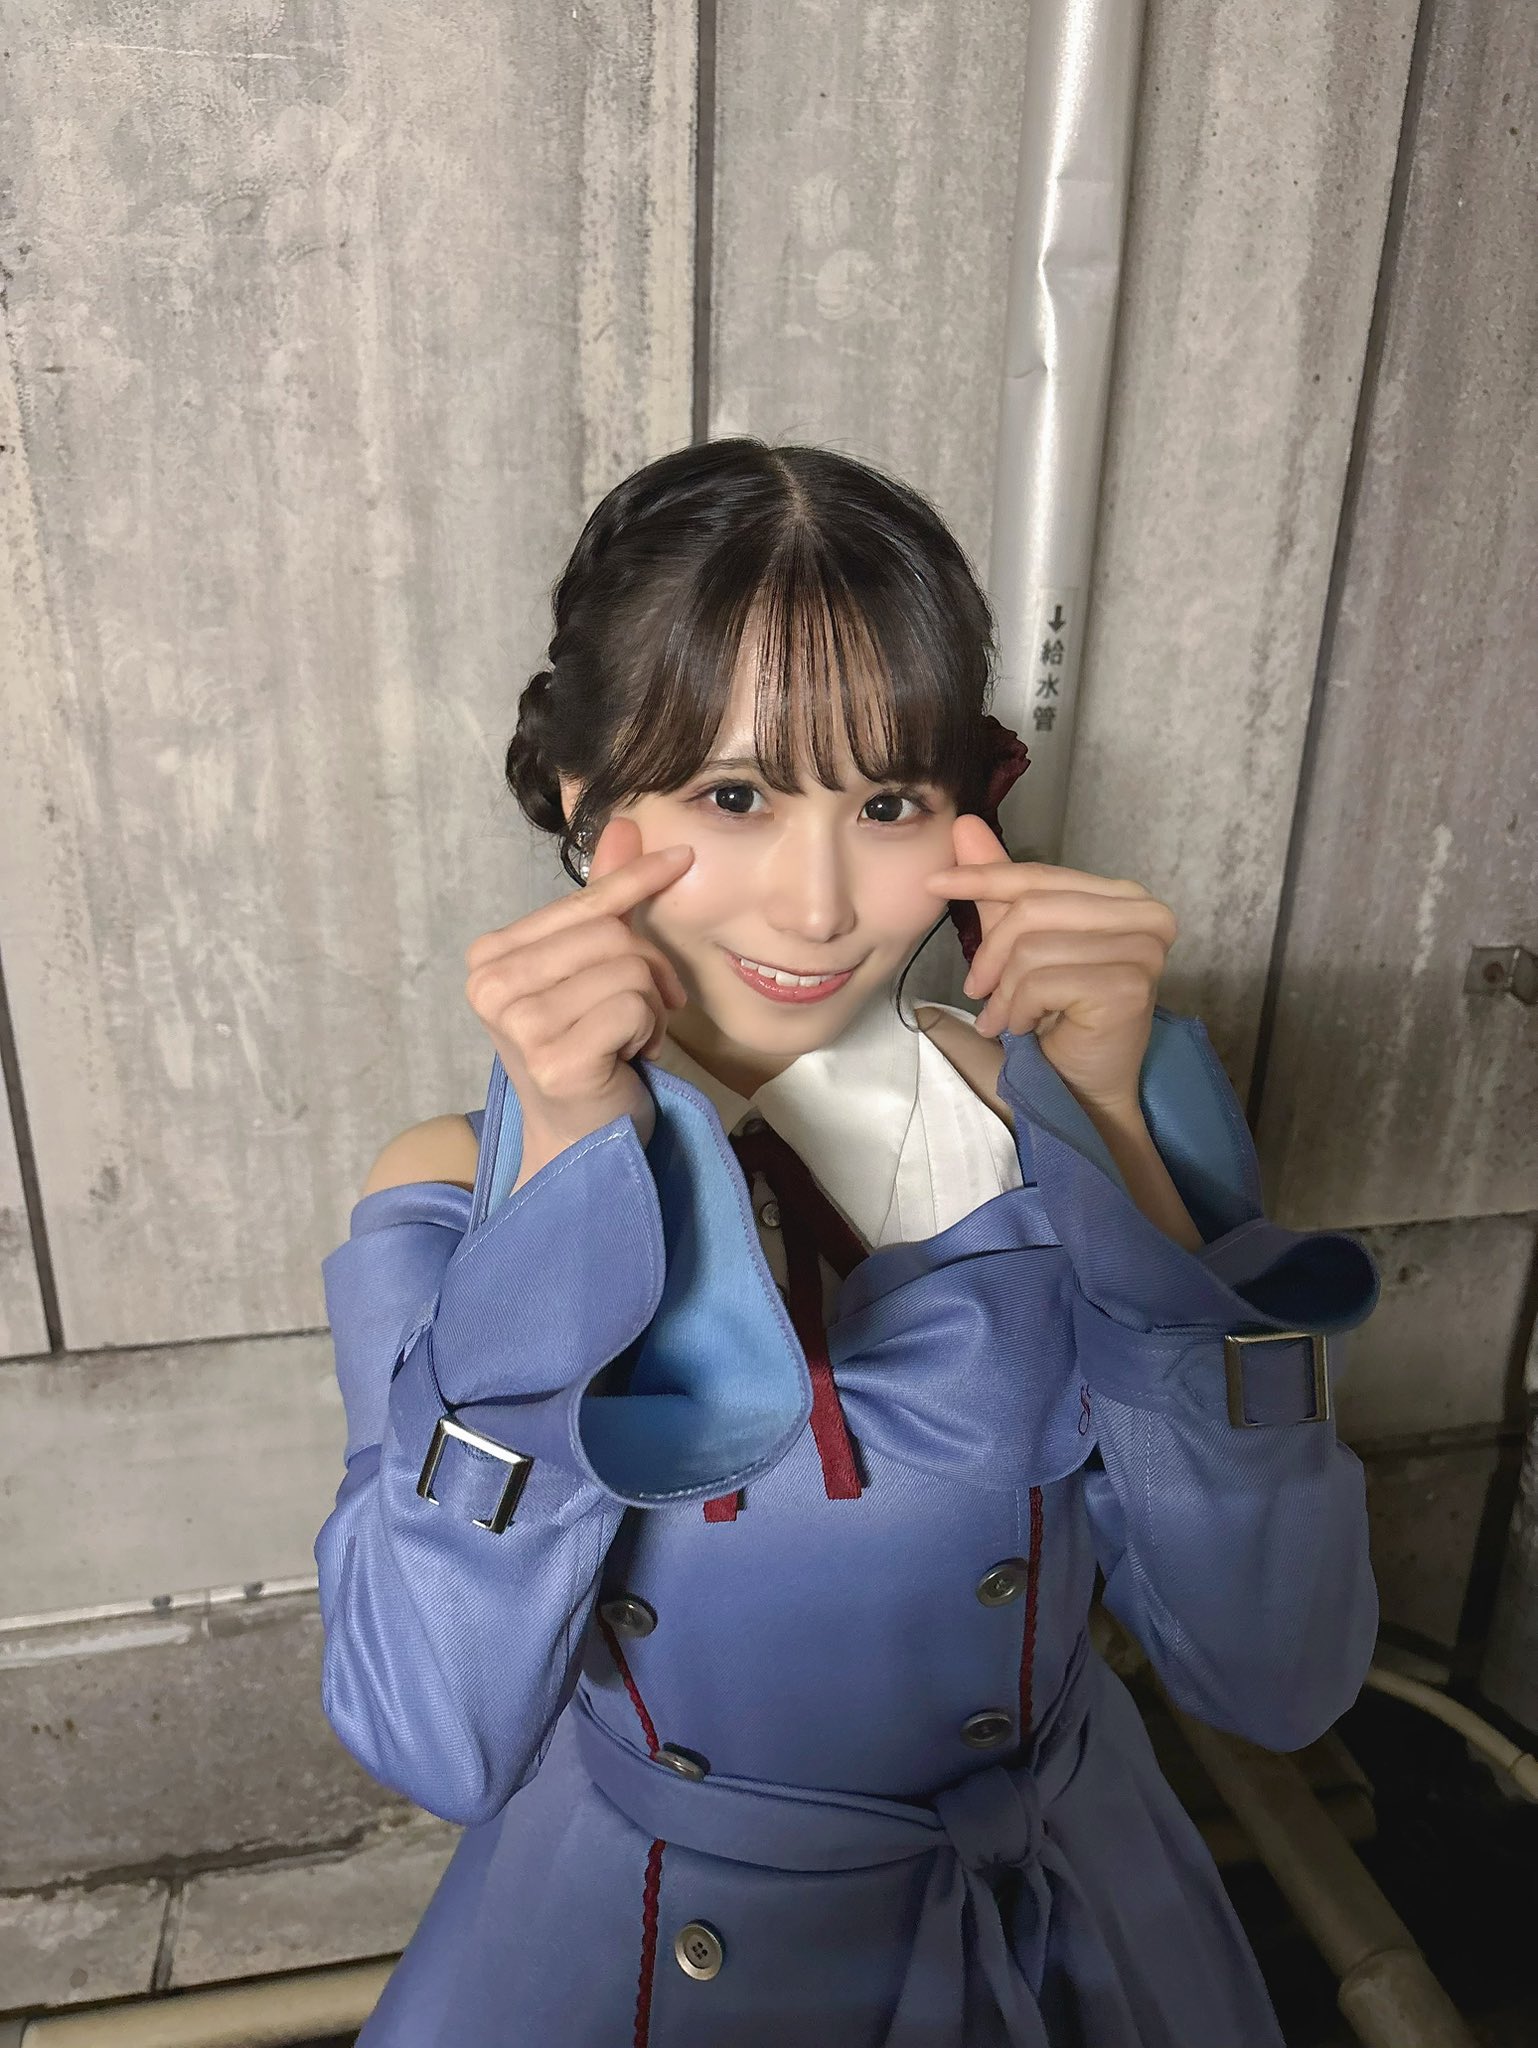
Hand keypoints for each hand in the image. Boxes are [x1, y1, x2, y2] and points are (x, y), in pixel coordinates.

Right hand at [464, 818, 692, 1159]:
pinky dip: (648, 1032)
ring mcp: (519, 1026)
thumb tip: (625, 824)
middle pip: (610, 935)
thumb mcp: (593, 968)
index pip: (581, 904)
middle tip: (645, 1011)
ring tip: (629, 1038)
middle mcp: (491, 987)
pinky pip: (634, 1007)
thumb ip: (604, 901)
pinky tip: (628, 1058)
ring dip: (648, 1007)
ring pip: (628, 969)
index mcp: (491, 957)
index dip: (636, 881)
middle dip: (648, 970)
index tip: (682, 859)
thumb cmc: (587, 1051)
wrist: (580, 1140)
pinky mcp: (555, 1059)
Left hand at [923, 815, 1177, 1110]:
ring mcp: (1143, 950)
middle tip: (978, 990)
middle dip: (990, 952)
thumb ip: (998, 889)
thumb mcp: (1020, 945)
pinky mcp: (1129, 986)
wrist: (1082, 1089)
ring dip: (1004, 991)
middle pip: (1033, 907)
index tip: (934, 883)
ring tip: (1004, 1018)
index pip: (1040, 876)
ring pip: (1032, 946)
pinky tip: (1027, 1028)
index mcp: (1124, 898)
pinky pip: (1042, 980)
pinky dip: (1020, 1009)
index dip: (982, 876)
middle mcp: (1145, 916)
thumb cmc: (1058, 1020)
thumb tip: (965, 825)